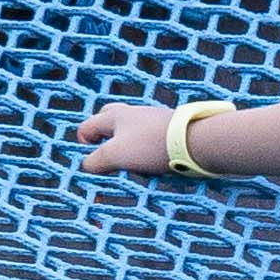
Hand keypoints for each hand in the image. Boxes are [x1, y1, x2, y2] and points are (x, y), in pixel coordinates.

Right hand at [72, 99, 204, 175]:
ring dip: (126, 141)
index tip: (89, 154)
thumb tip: (86, 166)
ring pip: (131, 127)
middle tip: (104, 148)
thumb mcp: (117, 155)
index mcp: (116, 116)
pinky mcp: (170, 128)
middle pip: (110, 117)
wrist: (195, 141)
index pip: (90, 124)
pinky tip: (152, 160)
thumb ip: (98, 160)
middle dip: (104, 131)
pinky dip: (145, 146)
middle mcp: (134, 113)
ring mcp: (153, 119)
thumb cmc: (151, 146)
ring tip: (129, 160)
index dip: (84, 139)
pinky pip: (150, 136)